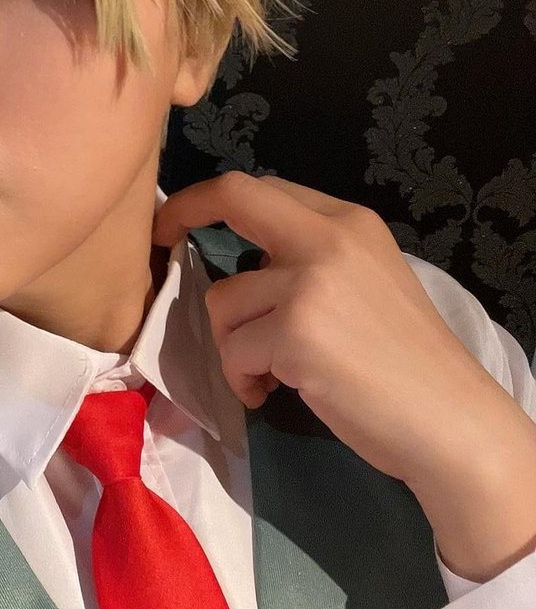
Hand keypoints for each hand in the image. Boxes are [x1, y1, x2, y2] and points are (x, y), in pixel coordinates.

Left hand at [151, 170, 513, 490]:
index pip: (265, 188)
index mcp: (349, 223)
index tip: (178, 219)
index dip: (211, 199)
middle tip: (161, 242)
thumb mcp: (364, 283)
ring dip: (233, 346)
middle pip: (237, 197)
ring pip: (223, 301)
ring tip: (271, 374)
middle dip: (184, 212)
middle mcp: (330, 239)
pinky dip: (242, 379)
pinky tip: (274, 393)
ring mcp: (311, 282)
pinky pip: (232, 351)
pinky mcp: (295, 332)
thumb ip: (309, 262)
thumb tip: (244, 270)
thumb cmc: (405, 363)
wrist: (448, 419)